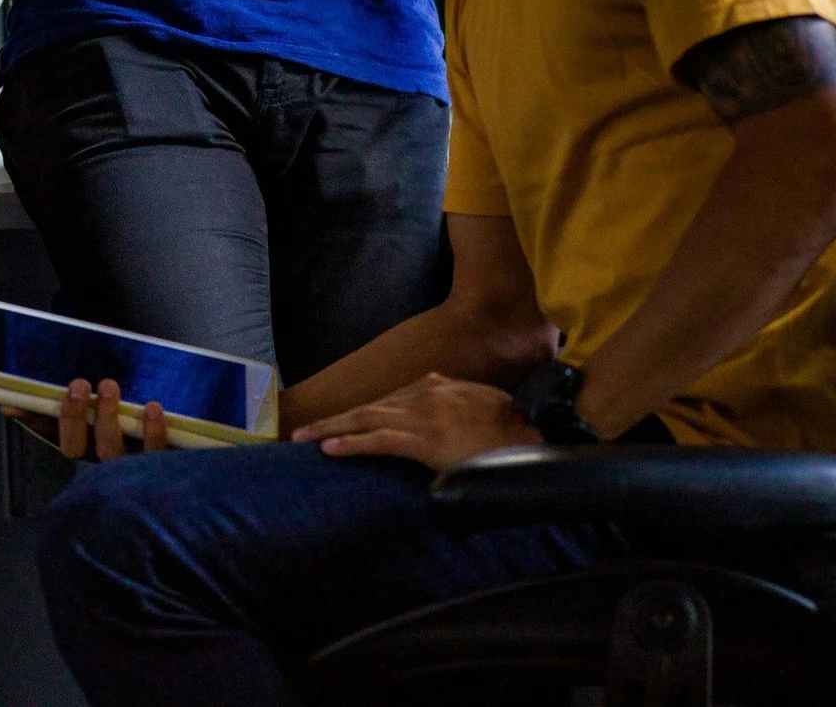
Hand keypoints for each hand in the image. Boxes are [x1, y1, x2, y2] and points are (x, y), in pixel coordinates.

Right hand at [6, 380, 169, 460]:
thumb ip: (89, 399)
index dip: (32, 422)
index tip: (14, 403)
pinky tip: (153, 408)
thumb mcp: (115, 412)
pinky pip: (155, 455)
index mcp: (89, 447)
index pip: (52, 436)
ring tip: (109, 386)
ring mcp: (132, 469)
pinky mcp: (162, 470)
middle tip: (77, 386)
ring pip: (110, 451)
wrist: (197, 479)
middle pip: (76, 448)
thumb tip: (47, 384)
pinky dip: (153, 431)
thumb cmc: (148, 430)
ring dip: (106, 418)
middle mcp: (105, 462)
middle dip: (71, 417)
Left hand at [290, 372, 540, 471]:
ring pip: (365, 419)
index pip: (388, 399)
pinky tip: (329, 449)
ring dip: (330, 429)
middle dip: (333, 419)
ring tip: (302, 438)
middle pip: (368, 406)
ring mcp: (422, 415)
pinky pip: (379, 440)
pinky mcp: (424, 438)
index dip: (360, 412)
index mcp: (436, 386)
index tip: (338, 422)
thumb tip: (445, 425)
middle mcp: (424, 394)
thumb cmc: (514, 428)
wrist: (534, 434)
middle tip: (301, 430)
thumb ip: (456, 410)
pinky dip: (352, 444)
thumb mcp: (480, 408)